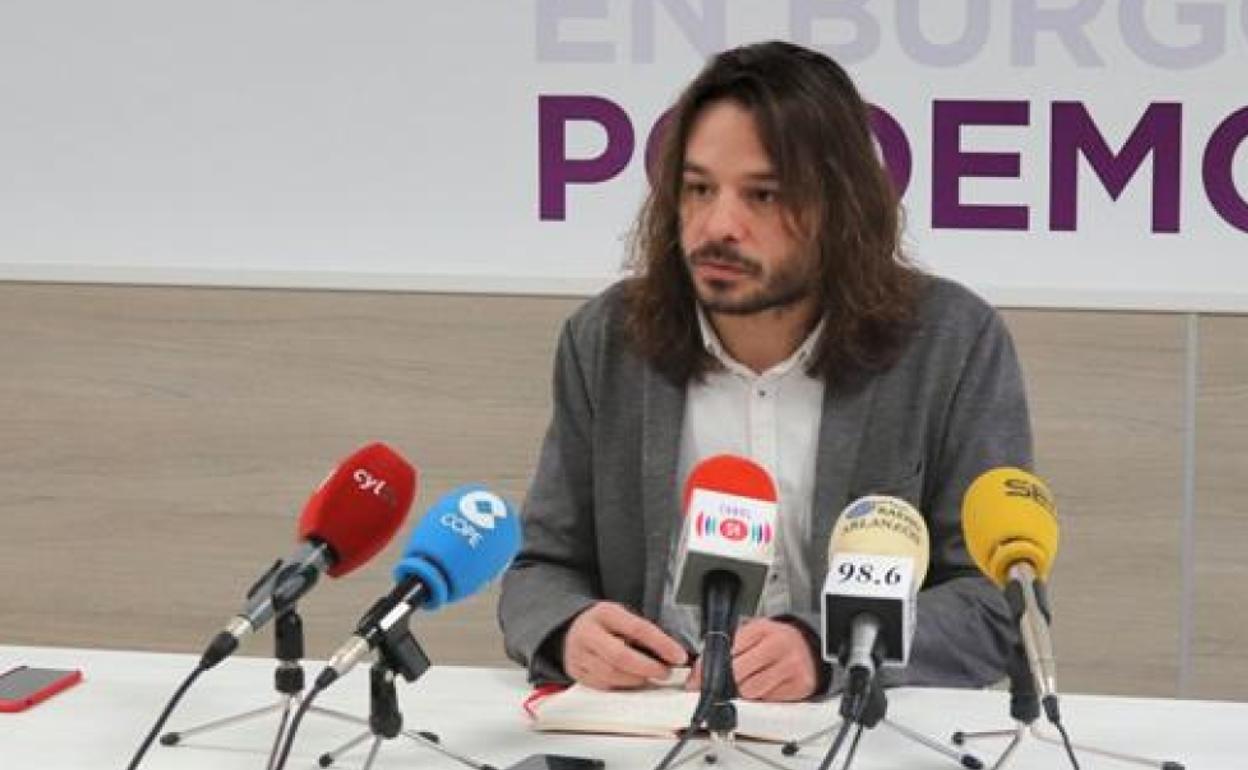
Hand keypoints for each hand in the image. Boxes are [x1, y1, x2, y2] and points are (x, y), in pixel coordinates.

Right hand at [562, 602, 688, 689]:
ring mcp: (578, 654)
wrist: (572, 628)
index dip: (661, 644)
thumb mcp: (621, 616)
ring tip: (650, 676)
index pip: (637, 628)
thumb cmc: (604, 624)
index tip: (678, 655)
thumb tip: (671, 652)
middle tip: (665, 672)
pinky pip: (602, 685)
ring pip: (611, 674)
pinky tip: (633, 682)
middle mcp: (588, 633)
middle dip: (648, 667)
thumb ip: (642, 632)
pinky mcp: (576, 672)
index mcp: (604, 613)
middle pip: (620, 656)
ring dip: (636, 680)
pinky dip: (622, 686)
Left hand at [685, 618, 816, 701]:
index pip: (728, 650)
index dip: (710, 667)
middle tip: (720, 685)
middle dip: (725, 682)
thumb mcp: (752, 635)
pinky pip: (768, 701)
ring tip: (747, 683)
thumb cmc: (775, 641)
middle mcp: (778, 645)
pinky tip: (764, 687)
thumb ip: (727, 648)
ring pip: (751, 691)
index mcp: (762, 628)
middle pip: (737, 673)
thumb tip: (697, 676)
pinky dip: (761, 699)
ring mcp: (790, 666)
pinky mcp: (799, 686)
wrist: (809, 648)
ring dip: (743, 693)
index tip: (699, 679)